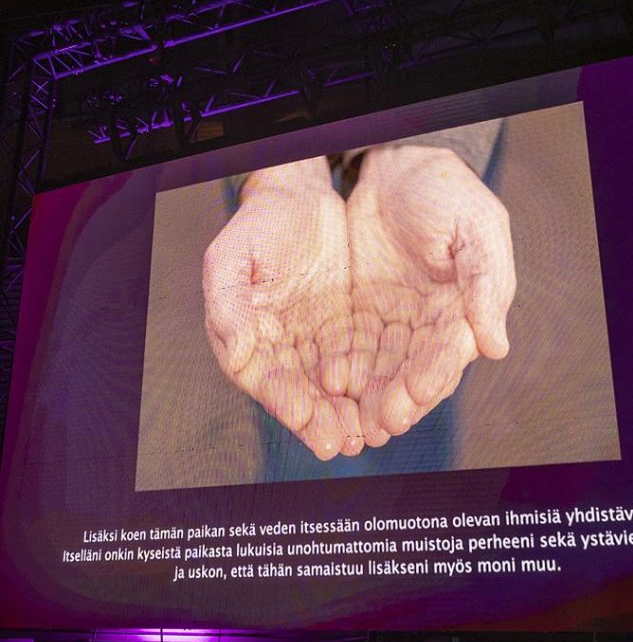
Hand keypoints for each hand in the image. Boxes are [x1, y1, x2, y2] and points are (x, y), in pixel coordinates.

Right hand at [203, 158, 362, 459]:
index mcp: (250, 342)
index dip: (289, 404)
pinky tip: (393, 401)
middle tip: (345, 442)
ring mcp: (320, 345)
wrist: (302, 199)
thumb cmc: (259, 226)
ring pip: (337, 388)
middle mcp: (285, 352)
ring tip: (372, 433)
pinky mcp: (352, 333)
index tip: (310, 422)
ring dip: (353, 413)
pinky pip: (367, 363)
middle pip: (305, 396)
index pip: (268, 382)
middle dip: (325, 421)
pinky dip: (378, 385)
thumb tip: (236, 355)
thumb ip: (228, 306)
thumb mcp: (232, 258)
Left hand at [346, 144, 515, 446]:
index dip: (435, 375)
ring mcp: (395, 324)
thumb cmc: (447, 193)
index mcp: (465, 312)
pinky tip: (329, 388)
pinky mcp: (362, 317)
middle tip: (381, 424)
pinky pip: (352, 350)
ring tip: (355, 421)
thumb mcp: (475, 229)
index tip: (416, 394)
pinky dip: (344, 372)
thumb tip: (496, 347)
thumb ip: (484, 283)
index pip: (450, 354)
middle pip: (415, 374)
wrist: (397, 166)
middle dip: (399, 401)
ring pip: (383, 371)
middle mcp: (430, 327)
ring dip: (370, 399)